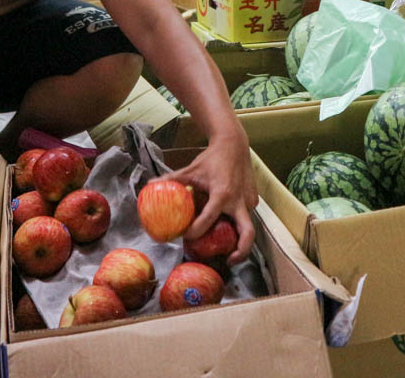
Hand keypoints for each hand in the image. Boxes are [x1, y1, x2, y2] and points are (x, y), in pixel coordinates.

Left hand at [166, 132, 257, 265]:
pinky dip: (237, 221)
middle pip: (247, 234)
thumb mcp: (191, 169)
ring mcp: (249, 200)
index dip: (195, 232)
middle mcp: (238, 201)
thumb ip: (171, 179)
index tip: (186, 236)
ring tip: (227, 245)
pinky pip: (246, 215)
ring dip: (238, 237)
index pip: (208, 221)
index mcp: (221, 195)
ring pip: (246, 225)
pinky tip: (226, 220)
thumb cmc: (211, 158)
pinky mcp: (254, 199)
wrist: (234, 143)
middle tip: (227, 261)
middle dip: (240, 252)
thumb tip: (150, 185)